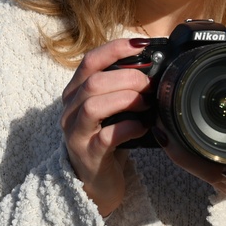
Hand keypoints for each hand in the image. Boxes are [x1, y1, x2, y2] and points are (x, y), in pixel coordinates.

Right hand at [61, 38, 152, 216]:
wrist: (96, 181)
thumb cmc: (106, 139)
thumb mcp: (110, 109)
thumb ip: (121, 89)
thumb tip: (155, 69)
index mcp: (74, 93)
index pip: (89, 61)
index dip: (114, 48)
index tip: (141, 44)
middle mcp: (69, 110)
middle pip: (92, 82)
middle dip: (126, 77)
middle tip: (150, 84)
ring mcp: (75, 133)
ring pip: (93, 105)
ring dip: (125, 100)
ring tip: (146, 104)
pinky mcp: (88, 155)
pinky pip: (106, 137)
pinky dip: (128, 128)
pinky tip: (142, 127)